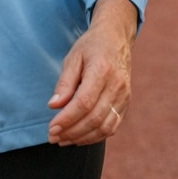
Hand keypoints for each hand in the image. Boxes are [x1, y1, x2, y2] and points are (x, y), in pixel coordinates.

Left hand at [48, 0, 137, 145]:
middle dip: (71, 132)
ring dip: (82, 138)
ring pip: (104, 127)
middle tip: (52, 137)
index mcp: (102, 70)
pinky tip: (78, 137)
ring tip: (63, 140)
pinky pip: (112, 127)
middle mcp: (117, 85)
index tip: (51, 128)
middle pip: (94, 118)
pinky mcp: (126, 103)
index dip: (67, 119)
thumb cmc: (91, 46)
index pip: (84, 103)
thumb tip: (53, 106)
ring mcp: (124, 95)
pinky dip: (95, 137)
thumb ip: (64, 83)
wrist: (117, 38)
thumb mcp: (73, 58)